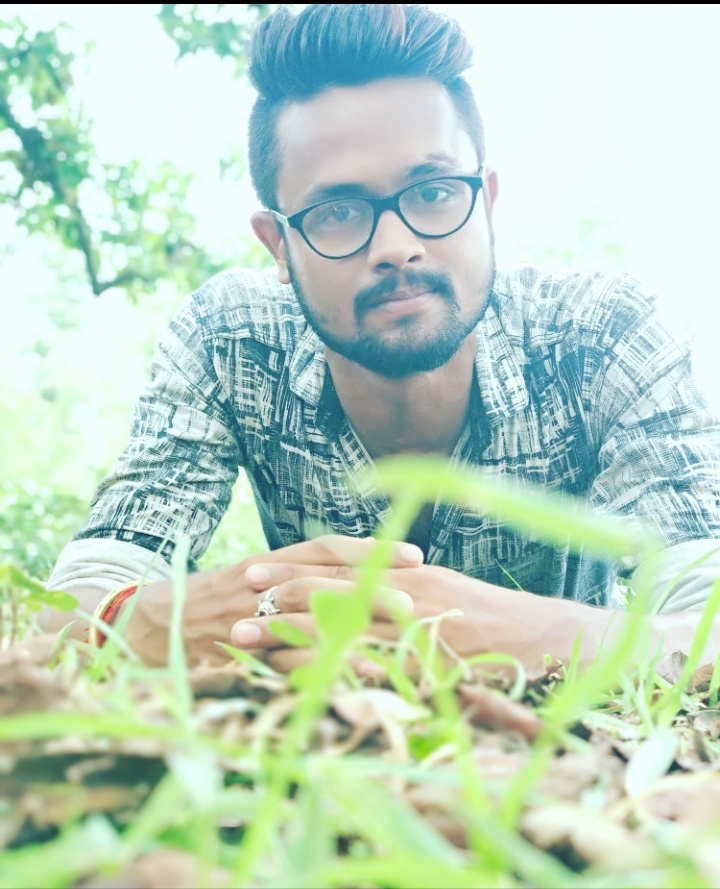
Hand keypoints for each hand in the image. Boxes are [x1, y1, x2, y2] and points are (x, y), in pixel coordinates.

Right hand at [118, 536, 423, 665]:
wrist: (150, 624)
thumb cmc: (211, 599)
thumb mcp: (252, 577)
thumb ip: (296, 574)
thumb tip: (354, 573)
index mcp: (268, 564)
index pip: (324, 549)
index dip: (369, 550)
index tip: (414, 555)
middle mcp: (262, 587)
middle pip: (325, 584)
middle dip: (373, 590)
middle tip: (416, 598)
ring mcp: (251, 622)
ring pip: (312, 623)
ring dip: (358, 631)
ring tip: (400, 638)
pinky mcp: (244, 656)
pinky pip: (290, 664)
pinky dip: (326, 668)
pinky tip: (358, 676)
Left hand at [230, 561, 614, 678]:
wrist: (546, 641)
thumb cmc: (493, 614)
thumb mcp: (445, 587)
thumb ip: (402, 583)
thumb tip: (363, 580)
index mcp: (409, 574)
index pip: (338, 569)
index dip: (292, 571)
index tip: (252, 572)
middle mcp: (408, 600)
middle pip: (330, 603)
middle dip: (279, 609)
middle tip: (235, 615)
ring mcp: (416, 639)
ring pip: (339, 639)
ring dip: (291, 646)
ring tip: (250, 650)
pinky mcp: (426, 675)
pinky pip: (367, 678)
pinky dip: (330, 682)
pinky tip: (297, 690)